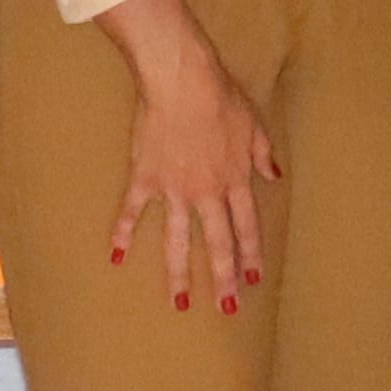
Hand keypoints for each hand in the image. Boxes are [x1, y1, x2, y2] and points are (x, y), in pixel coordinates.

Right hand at [97, 0, 278, 309]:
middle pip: (217, 243)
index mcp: (234, 180)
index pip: (246, 227)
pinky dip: (122, 233)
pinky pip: (132, 211)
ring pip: (178, 240)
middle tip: (225, 308)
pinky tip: (115, 256)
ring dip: (179, 273)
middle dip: (223, 278)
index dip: (250, 255)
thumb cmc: (221, 97)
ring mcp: (174, 190)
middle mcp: (206, 192)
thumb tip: (274, 175)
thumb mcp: (254, 125)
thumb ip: (263, 154)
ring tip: (178, 302)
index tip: (252, 280)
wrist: (182, 82)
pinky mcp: (146, 178)